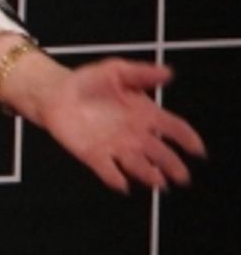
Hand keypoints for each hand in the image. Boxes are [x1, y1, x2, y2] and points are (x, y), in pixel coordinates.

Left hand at [35, 58, 205, 193]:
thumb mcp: (116, 70)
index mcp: (145, 114)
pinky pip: (108, 171)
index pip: (173, 127)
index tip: (196, 150)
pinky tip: (122, 184)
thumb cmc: (89, 81)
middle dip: (172, 165)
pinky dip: (115, 178)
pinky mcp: (95, 155)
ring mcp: (116, 147)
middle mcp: (135, 135)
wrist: (57, 93)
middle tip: (181, 177)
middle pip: (160, 153)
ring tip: (159, 182)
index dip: (187, 138)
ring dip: (149, 175)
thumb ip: (141, 73)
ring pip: (138, 165)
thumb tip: (168, 73)